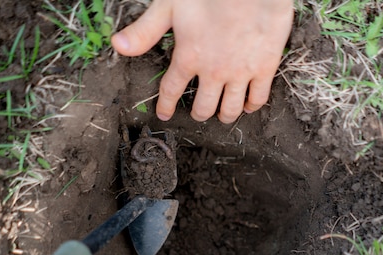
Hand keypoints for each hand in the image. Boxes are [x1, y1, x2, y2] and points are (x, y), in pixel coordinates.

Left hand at [112, 0, 293, 123]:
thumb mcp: (170, 6)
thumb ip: (145, 30)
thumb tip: (118, 46)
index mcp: (189, 57)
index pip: (172, 90)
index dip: (166, 106)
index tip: (165, 115)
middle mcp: (213, 72)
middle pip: (203, 107)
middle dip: (198, 114)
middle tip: (198, 113)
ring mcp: (240, 73)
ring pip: (230, 109)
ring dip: (223, 115)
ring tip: (222, 115)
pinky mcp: (264, 69)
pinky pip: (257, 98)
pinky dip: (251, 106)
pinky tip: (247, 105)